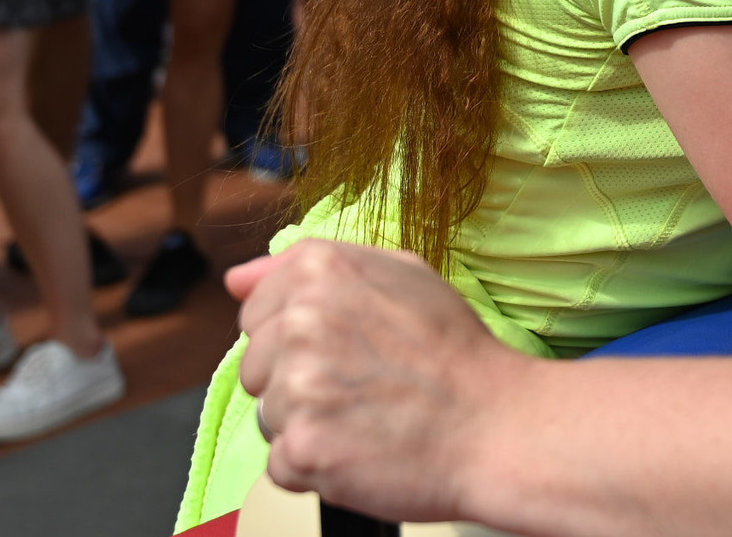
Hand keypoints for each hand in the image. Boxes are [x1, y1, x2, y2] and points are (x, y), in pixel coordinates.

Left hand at [233, 241, 513, 524]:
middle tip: (360, 387)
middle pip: (255, 368)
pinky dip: (315, 466)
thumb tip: (235, 279)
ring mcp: (298, 387)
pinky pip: (279, 465)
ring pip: (268, 417)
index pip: (255, 311)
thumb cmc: (455, 354)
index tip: (343, 349)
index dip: (295, 337)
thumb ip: (312, 265)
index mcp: (320, 270)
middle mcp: (301, 322)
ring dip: (307, 425)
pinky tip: (360, 448)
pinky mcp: (302, 447)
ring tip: (366, 418)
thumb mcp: (401, 275)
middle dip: (297, 383)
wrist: (496, 424)